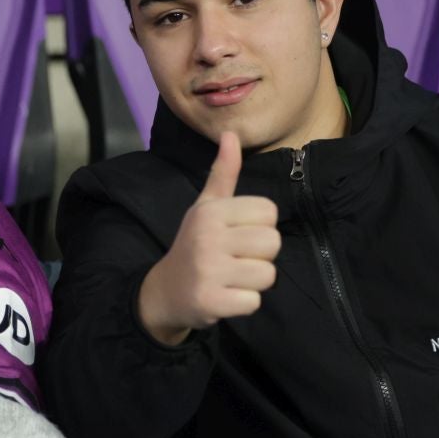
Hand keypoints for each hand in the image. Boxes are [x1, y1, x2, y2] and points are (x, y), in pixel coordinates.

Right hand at [136, 131, 281, 345]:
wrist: (166, 291)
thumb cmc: (195, 244)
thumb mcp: (205, 207)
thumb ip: (223, 173)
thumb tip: (231, 133)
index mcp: (211, 211)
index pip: (269, 212)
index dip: (259, 226)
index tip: (237, 235)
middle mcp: (207, 237)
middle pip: (272, 243)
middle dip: (260, 256)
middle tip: (235, 259)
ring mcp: (208, 270)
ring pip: (267, 274)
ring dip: (253, 282)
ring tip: (231, 278)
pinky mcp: (211, 301)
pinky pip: (254, 302)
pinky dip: (244, 304)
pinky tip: (225, 296)